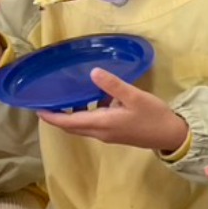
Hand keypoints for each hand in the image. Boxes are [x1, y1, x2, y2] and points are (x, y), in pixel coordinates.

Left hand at [39, 69, 187, 152]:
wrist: (171, 135)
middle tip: (45, 101)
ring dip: (70, 116)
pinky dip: (84, 115)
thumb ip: (113, 85)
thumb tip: (92, 72)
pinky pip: (92, 125)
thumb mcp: (135, 97)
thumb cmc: (153, 116)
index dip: (51, 117)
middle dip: (57, 117)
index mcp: (102, 123)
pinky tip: (91, 100)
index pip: (69, 122)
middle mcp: (100, 132)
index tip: (36, 108)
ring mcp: (108, 135)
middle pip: (72, 127)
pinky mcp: (115, 133)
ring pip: (82, 126)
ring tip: (64, 98)